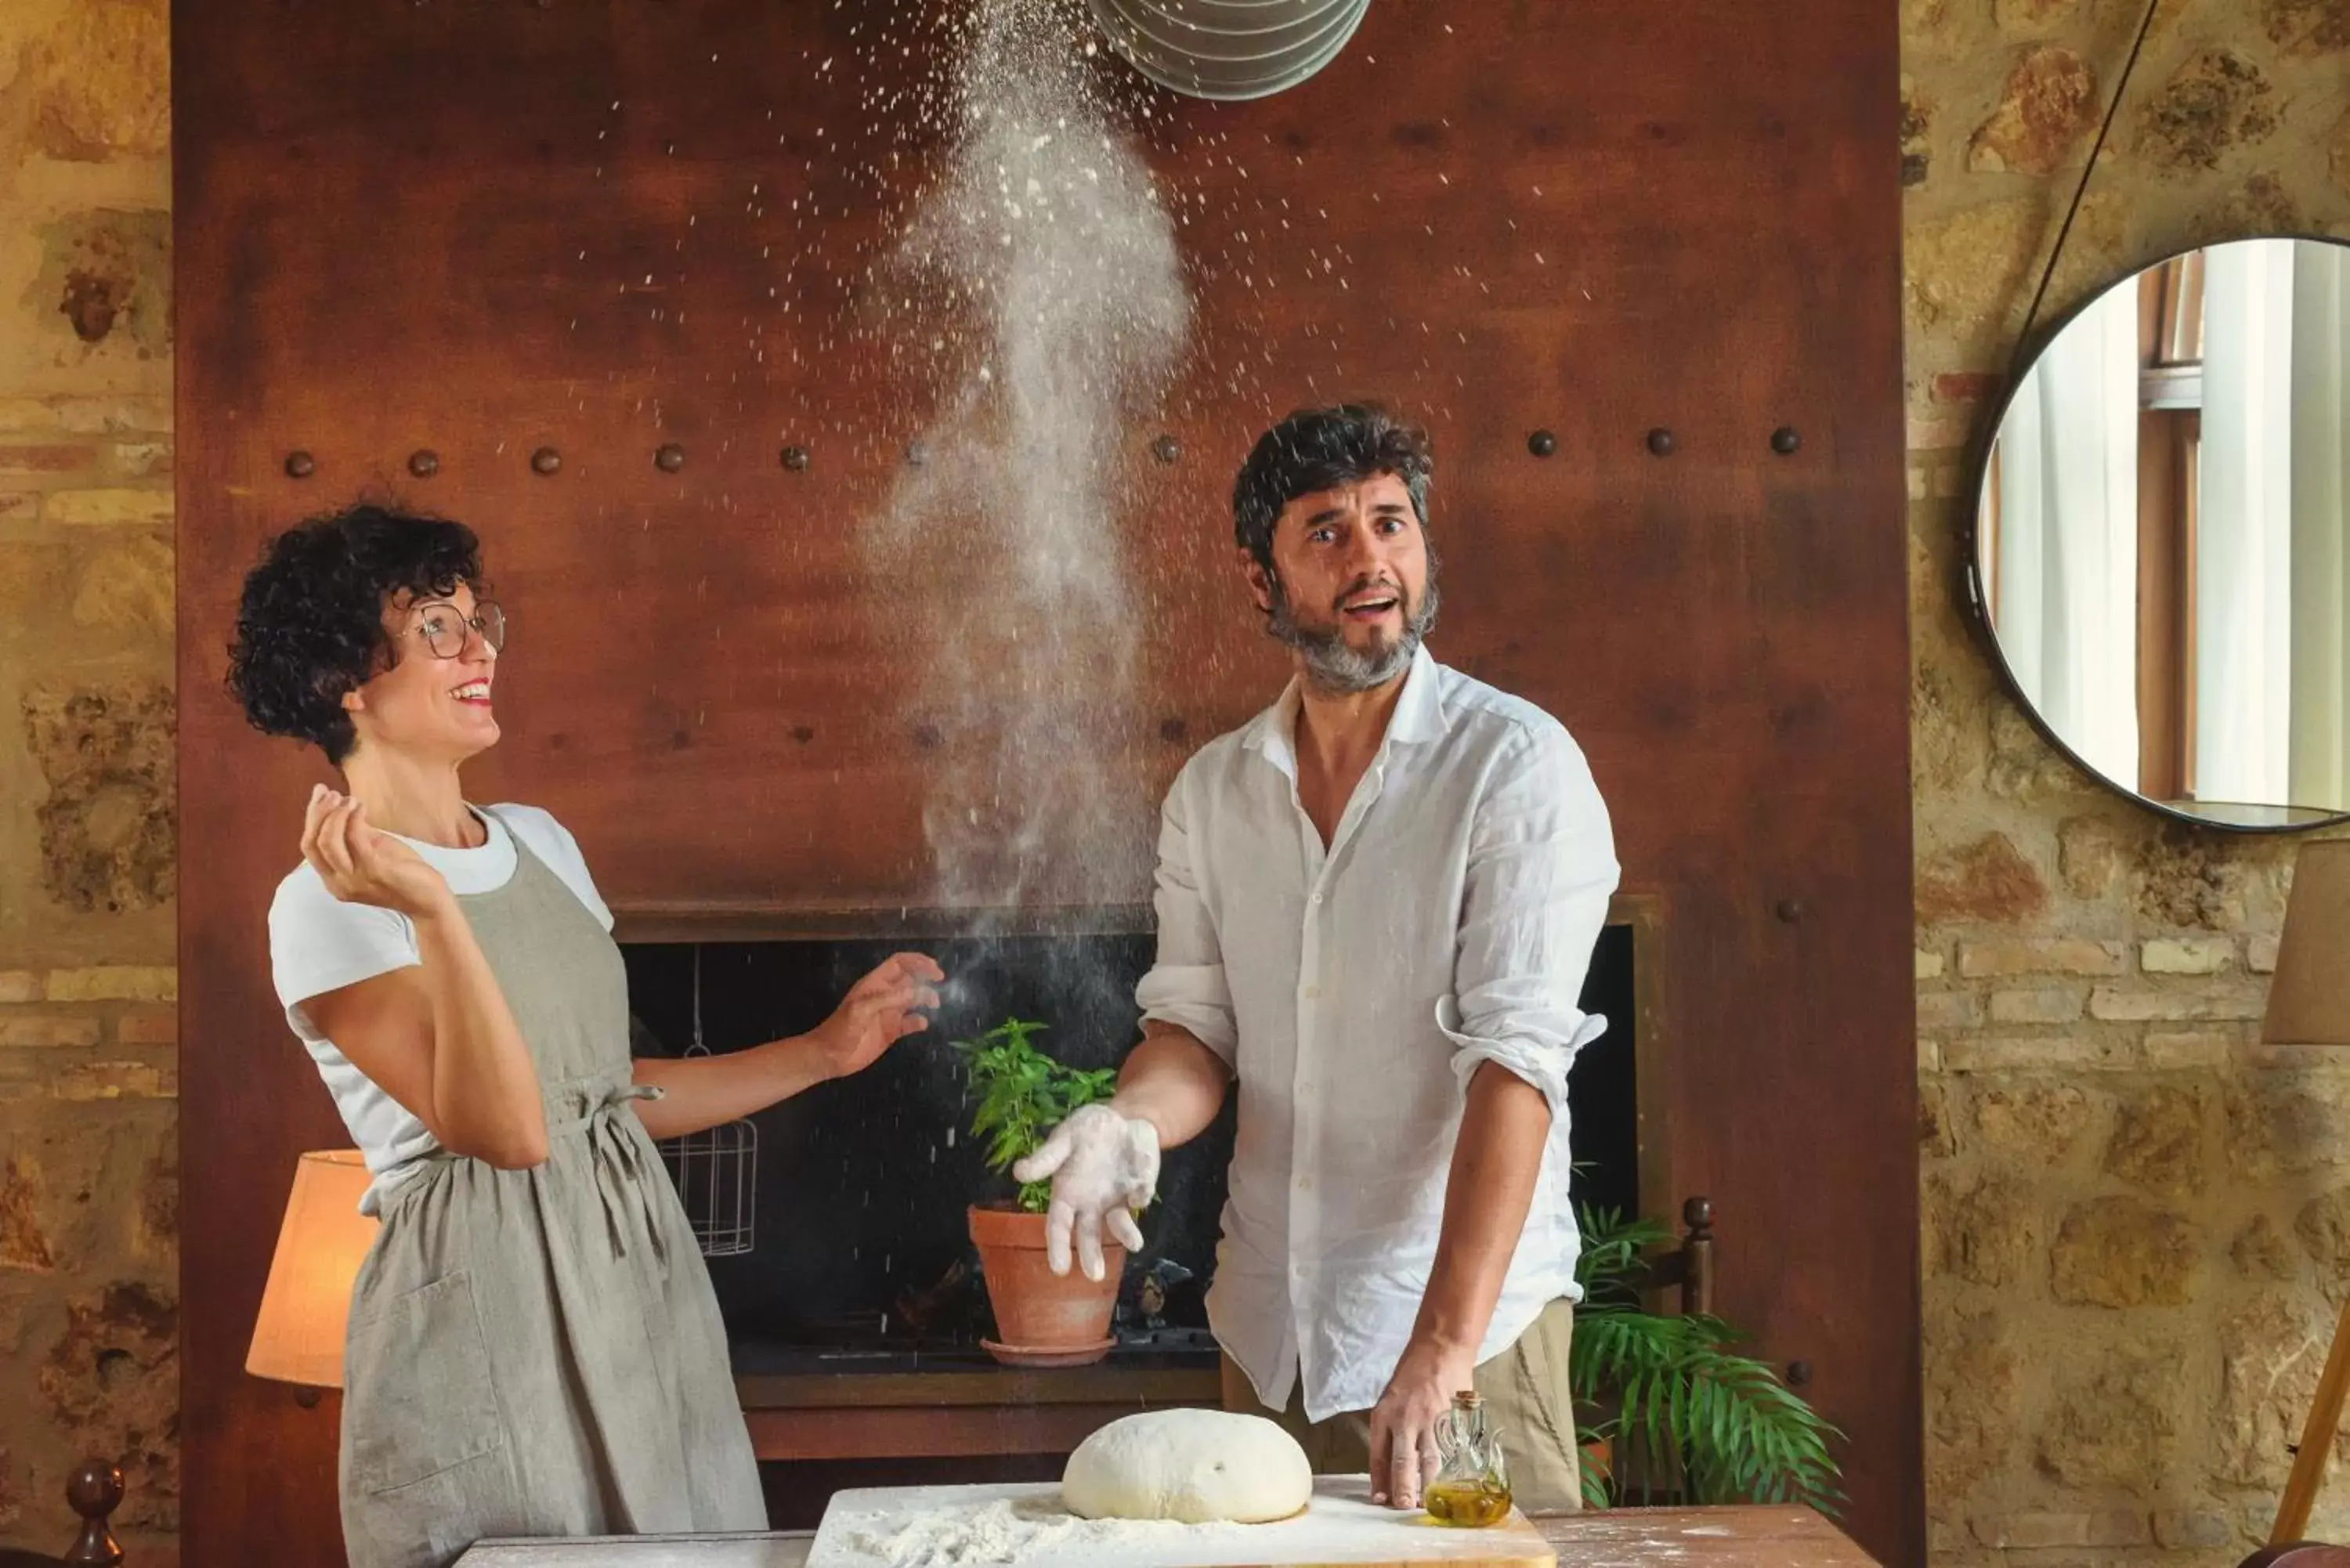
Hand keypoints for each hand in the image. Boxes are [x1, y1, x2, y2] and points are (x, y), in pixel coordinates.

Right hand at [301, 786, 452, 919]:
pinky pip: (355, 839)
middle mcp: (338, 883)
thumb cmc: (401, 873)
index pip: (309, 846)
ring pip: (328, 841)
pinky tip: (362, 807)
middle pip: (313, 843)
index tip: (320, 794)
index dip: (312, 817)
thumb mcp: (371, 850)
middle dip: (319, 813)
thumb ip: (353, 833)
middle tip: (331, 793)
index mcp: (333, 879)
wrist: (428, 900)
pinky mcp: (375, 871)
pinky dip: (354, 818)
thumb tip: (339, 803)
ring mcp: (355, 880)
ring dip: (336, 814)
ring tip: (349, 799)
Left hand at [806, 953, 943, 1078]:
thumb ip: (887, 999)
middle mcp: (884, 996)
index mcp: (875, 985)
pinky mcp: (891, 1032)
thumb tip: (915, 991)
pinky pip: (910, 1023)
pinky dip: (919, 1022)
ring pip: (913, 1000)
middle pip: (909, 979)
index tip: (933, 968)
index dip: (916, 962)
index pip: (898, 964)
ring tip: (934, 1004)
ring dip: (925, 998)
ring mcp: (888, 1014)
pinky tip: (922, 1024)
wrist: (830, 1057)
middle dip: (925, 977)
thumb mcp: (860, 1010)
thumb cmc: (841, 1030)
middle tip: (940, 981)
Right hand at [1012, 1103, 1158, 1282]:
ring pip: (1118, 1223)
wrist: (1123, 1120)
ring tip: (1135, 1244)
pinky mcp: (1138, 1189)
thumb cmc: (1087, 1131)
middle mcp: (1091, 1203)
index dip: (1058, 1247)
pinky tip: (1140, 1190)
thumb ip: (1047, 1157)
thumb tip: (1018, 1173)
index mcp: (1067, 1193)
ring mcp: (1116, 1199)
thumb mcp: (1065, 1138)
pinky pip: (1139, 1195)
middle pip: (1089, 1234)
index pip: (1058, 1225)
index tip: (1060, 1269)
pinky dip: (1141, 1194)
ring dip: (1126, 1233)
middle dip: (1092, 1255)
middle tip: (1095, 1276)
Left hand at [1368, 1336, 1475, 1509]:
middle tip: (1403, 1508)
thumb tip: (1390, 1468)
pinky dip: (1448, 1470)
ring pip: (1429, 1460)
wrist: (1439, 1350)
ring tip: (1426, 1503)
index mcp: (1384, 1415)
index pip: (1378, 1455)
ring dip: (1427, 1485)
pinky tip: (1449, 1484)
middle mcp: (1405, 1420)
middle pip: (1402, 1461)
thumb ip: (1389, 1431)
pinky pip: (1449, 1451)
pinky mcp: (1451, 1420)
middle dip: (1403, 1488)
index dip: (1378, 1480)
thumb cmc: (1411, 1376)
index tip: (1379, 1500)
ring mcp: (1430, 1421)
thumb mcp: (1389, 1400)